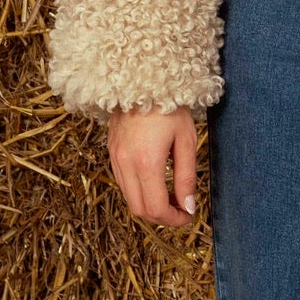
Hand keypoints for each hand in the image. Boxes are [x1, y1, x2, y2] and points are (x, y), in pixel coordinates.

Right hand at [108, 105, 197, 227]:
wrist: (142, 80)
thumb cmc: (169, 107)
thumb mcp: (185, 141)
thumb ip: (187, 177)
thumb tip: (188, 207)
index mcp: (146, 162)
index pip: (156, 208)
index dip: (173, 220)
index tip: (188, 216)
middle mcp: (126, 164)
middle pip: (139, 209)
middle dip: (161, 217)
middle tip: (180, 211)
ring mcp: (115, 158)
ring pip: (129, 198)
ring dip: (149, 206)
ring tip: (170, 198)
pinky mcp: (111, 152)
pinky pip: (122, 183)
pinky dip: (138, 191)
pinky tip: (155, 183)